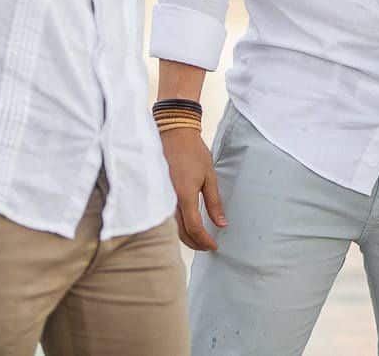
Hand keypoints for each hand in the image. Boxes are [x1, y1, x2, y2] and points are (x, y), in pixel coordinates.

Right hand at [159, 127, 225, 251]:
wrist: (173, 133)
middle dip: (196, 243)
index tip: (214, 246)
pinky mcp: (157, 193)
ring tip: (199, 239)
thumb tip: (221, 224)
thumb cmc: (193, 152)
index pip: (195, 228)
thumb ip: (214, 202)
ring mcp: (161, 197)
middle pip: (181, 233)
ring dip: (185, 237)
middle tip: (208, 246)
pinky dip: (176, 227)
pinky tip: (185, 226)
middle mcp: (169, 199)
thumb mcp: (209, 176)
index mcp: (185, 195)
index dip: (205, 241)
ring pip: (172, 227)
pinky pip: (165, 217)